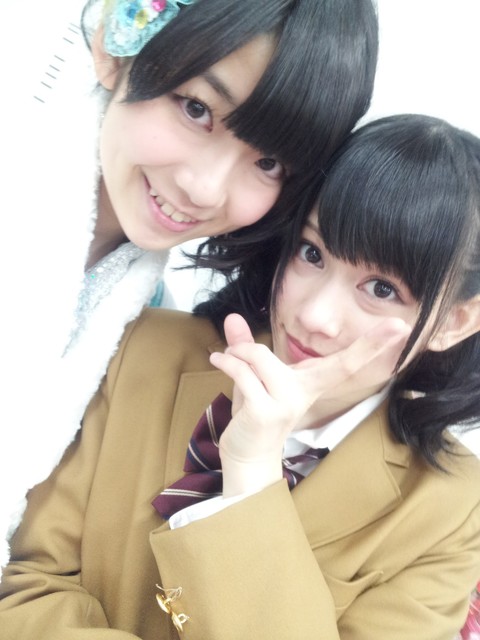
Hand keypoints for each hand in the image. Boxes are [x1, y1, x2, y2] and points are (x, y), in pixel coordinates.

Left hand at [210, 313, 408, 496]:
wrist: (246, 457)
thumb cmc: (254, 413)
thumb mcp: (254, 375)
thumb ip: (246, 345)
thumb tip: (232, 316)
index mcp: (310, 383)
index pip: (347, 363)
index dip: (374, 346)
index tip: (401, 328)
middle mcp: (305, 393)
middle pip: (339, 364)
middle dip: (371, 347)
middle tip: (398, 325)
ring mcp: (288, 404)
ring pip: (262, 358)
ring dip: (238, 352)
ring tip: (228, 356)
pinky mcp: (266, 412)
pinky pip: (244, 373)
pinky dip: (227, 362)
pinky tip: (219, 360)